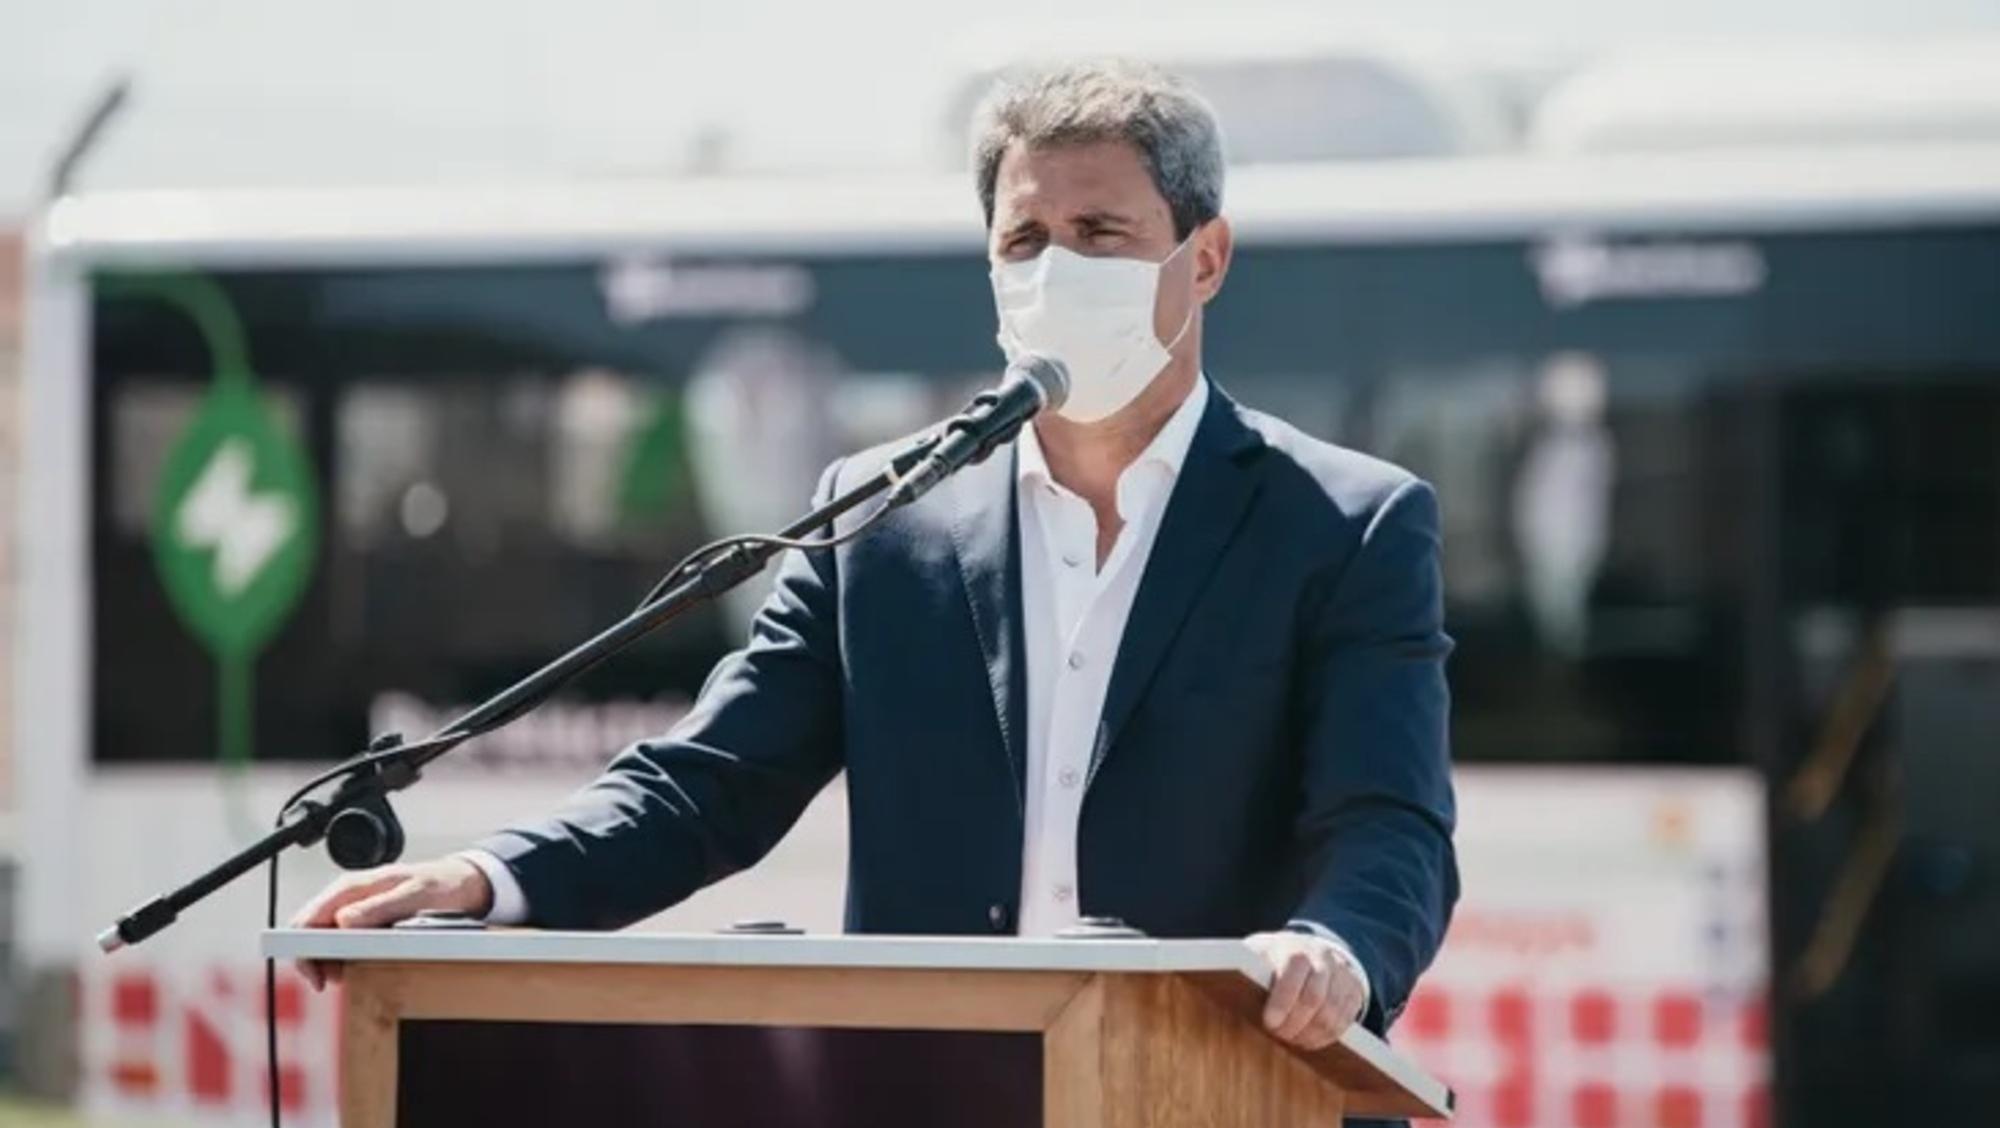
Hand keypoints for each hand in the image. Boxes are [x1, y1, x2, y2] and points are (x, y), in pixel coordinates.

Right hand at [286, 856, 492, 989]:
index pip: (308, 919)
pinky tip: (358, 967)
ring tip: (348, 976)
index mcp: (353, 886)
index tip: (319, 976)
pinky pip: (343, 941)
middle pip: (311, 932)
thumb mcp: (417, 894)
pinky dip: (344, 957)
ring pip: (324, 939)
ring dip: (329, 961)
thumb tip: (344, 921)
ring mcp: (356, 908)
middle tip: (335, 981)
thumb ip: (381, 906)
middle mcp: (349, 896)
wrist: (464, 882)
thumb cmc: (442, 884)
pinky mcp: (366, 920)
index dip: (305, 951)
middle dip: (316, 960)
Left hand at [1245, 930, 1367, 1049]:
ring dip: (1309, 1035)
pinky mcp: (1354, 994)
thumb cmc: (1275, 956)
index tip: (1269, 1022)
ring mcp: (1341, 977)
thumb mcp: (1258, 952)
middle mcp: (1323, 961)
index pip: (1293, 975)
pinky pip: (1343, 1023)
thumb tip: (1220, 971)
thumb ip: (1244, 964)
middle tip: (1278, 1034)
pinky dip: (1325, 1038)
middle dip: (1294, 1024)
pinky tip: (1308, 1041)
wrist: (1313, 948)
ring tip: (1291, 1040)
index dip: (1282, 1002)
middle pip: (1314, 999)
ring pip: (1331, 1015)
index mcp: (1296, 949)